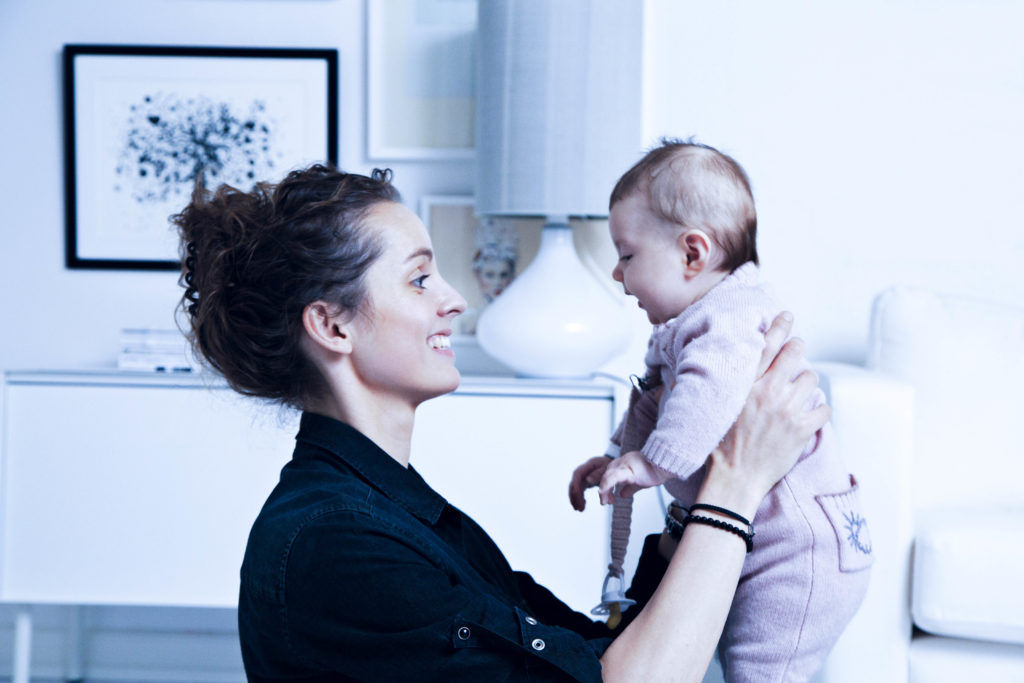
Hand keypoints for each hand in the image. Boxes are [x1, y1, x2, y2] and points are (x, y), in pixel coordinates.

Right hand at [568, 455, 611, 510]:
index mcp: (589, 465)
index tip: (577, 494)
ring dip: (576, 499)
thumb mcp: (608, 468)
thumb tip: (588, 480)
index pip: (577, 474)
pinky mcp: (585, 482)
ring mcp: (583, 476)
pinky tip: (583, 506)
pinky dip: (580, 499)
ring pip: (575, 488)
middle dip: (575, 496)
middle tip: (578, 507)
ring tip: (579, 509)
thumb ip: (599, 474)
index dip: (576, 484)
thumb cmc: (610, 465)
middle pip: (574, 483)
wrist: (612, 463)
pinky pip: (579, 491)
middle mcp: (584, 470)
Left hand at [598, 450, 670, 504]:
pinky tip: (603, 493)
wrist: (666, 463)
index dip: (607, 487)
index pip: (610, 474)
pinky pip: (612, 478)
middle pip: (606, 475)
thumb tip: (622, 494)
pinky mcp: (626, 470)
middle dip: (603, 490)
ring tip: (605, 502)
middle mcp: (622, 462)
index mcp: (624, 464)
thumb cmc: (657, 470)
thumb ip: (630, 487)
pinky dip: (606, 486)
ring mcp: (623, 465)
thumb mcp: (640, 481)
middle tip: (605, 502)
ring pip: (606, 477)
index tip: (609, 498)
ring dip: (603, 491)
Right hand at [703, 312, 830, 514]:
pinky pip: (823, 408)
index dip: (779, 327)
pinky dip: (819, 410)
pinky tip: (810, 414)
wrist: (734, 481)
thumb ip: (713, 389)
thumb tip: (695, 376)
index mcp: (746, 386)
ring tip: (798, 391)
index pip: (765, 346)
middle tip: (796, 353)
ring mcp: (788, 410)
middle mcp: (768, 392)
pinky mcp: (803, 429)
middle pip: (795, 354)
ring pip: (811, 378)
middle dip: (798, 350)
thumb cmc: (719, 449)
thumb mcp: (712, 411)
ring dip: (806, 382)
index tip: (787, 316)